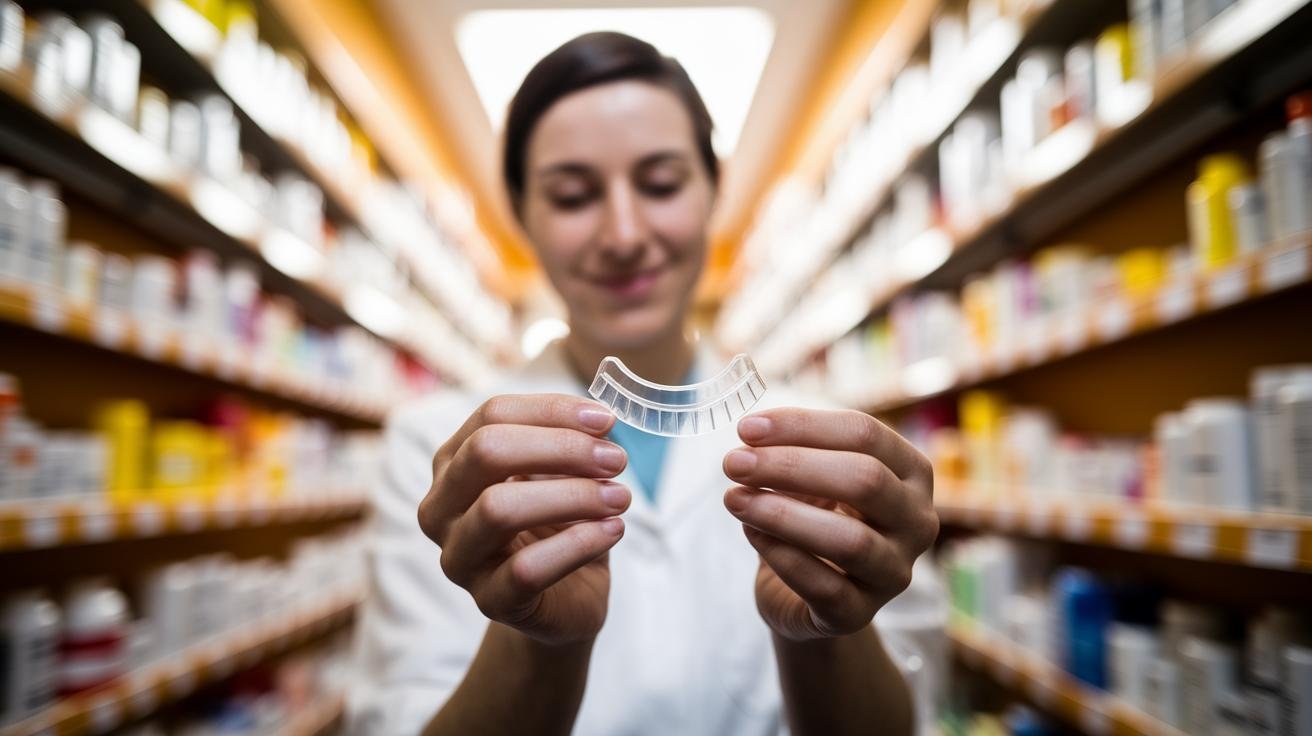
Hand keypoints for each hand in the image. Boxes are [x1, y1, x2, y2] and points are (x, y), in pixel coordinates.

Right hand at [418, 394, 629, 644]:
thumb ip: (570, 442)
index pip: (492, 415)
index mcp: (453, 464)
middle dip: (561, 448)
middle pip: (486, 452)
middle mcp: (441, 508)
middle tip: (615, 459)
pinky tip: (613, 530)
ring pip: (498, 509)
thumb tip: (599, 419)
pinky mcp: (488, 600)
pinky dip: (579, 543)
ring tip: (619, 497)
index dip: (551, 411)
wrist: (566, 599)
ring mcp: (458, 558)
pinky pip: (527, 569)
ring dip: (572, 496)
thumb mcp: (562, 473)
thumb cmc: (559, 525)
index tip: (605, 419)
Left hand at [721, 408, 937, 641]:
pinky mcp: (861, 614)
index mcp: (911, 473)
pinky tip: (751, 533)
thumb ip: (792, 454)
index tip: (747, 429)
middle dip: (791, 466)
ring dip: (782, 514)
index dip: (804, 426)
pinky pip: (825, 586)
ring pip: (850, 540)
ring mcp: (895, 572)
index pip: (866, 434)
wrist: (803, 593)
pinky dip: (782, 555)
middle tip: (733, 462)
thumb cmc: (813, 517)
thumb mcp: (810, 478)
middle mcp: (917, 522)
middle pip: (865, 480)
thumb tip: (753, 442)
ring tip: (734, 498)